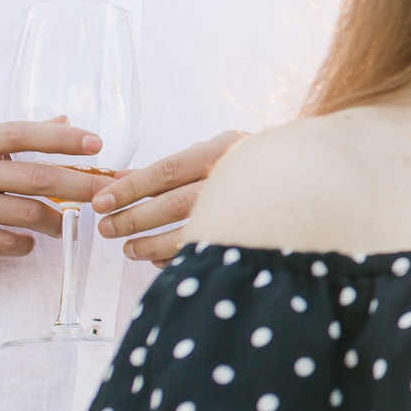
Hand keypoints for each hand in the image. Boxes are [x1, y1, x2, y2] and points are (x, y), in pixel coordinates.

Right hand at [0, 121, 106, 277]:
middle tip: (107, 193)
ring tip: (64, 224)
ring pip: (27, 212)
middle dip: (81, 185)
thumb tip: (65, 118)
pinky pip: (5, 242)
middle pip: (37, 176)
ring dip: (55, 221)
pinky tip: (28, 242)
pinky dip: (25, 244)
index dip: (63, 138)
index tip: (98, 144)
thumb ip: (13, 140)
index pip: (24, 133)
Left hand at [93, 130, 244, 263]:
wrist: (309, 175)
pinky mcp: (251, 236)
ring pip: (188, 232)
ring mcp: (247, 209)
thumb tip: (120, 180)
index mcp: (224, 151)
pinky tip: (158, 260)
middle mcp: (237, 179)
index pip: (168, 171)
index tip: (101, 201)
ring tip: (127, 248)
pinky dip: (176, 258)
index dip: (131, 188)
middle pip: (173, 203)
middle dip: (133, 218)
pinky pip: (206, 251)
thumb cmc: (250, 163)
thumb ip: (172, 166)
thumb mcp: (214, 152)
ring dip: (150, 244)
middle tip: (106, 228)